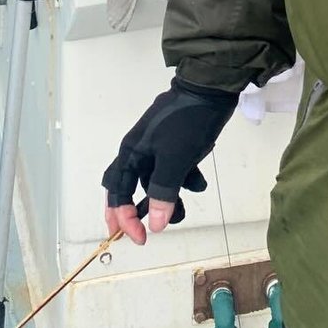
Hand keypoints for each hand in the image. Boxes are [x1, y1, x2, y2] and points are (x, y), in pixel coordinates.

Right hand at [102, 78, 237, 245]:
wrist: (210, 89)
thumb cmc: (188, 123)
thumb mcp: (175, 160)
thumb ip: (163, 192)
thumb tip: (155, 225)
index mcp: (132, 153)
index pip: (118, 192)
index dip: (124, 218)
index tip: (141, 238)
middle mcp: (139, 151)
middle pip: (128, 187)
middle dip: (133, 211)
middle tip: (139, 233)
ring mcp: (157, 147)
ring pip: (155, 181)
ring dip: (167, 198)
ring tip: (185, 208)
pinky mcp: (174, 144)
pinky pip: (172, 169)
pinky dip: (183, 180)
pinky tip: (199, 182)